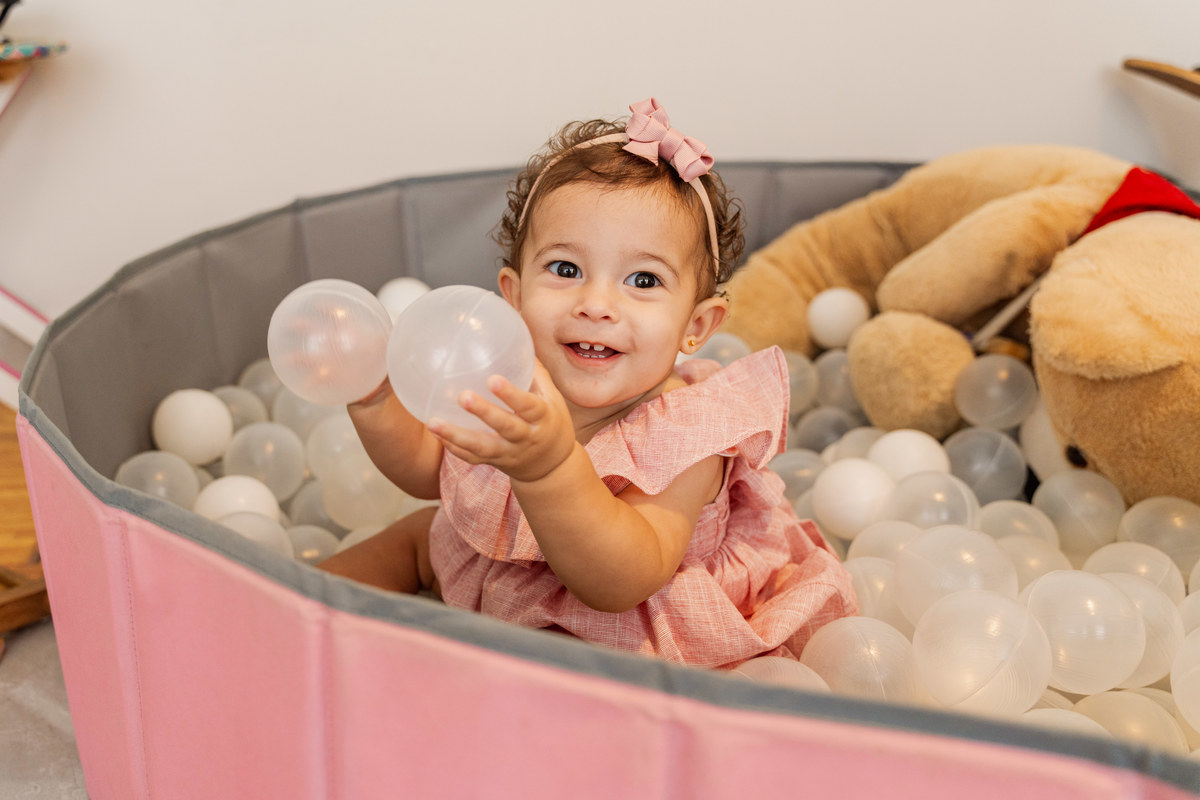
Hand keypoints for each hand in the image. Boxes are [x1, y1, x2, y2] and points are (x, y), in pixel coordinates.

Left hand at [427, 361, 575, 483]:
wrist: (552, 465)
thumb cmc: (551, 422)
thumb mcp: (553, 398)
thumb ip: (535, 373)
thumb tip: (517, 341)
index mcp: (542, 418)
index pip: (528, 406)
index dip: (511, 394)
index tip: (493, 379)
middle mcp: (525, 437)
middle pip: (504, 426)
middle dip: (483, 412)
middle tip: (462, 396)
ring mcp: (509, 453)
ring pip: (482, 447)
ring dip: (456, 435)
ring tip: (432, 422)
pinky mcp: (495, 462)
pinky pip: (472, 457)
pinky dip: (453, 446)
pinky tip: (436, 433)